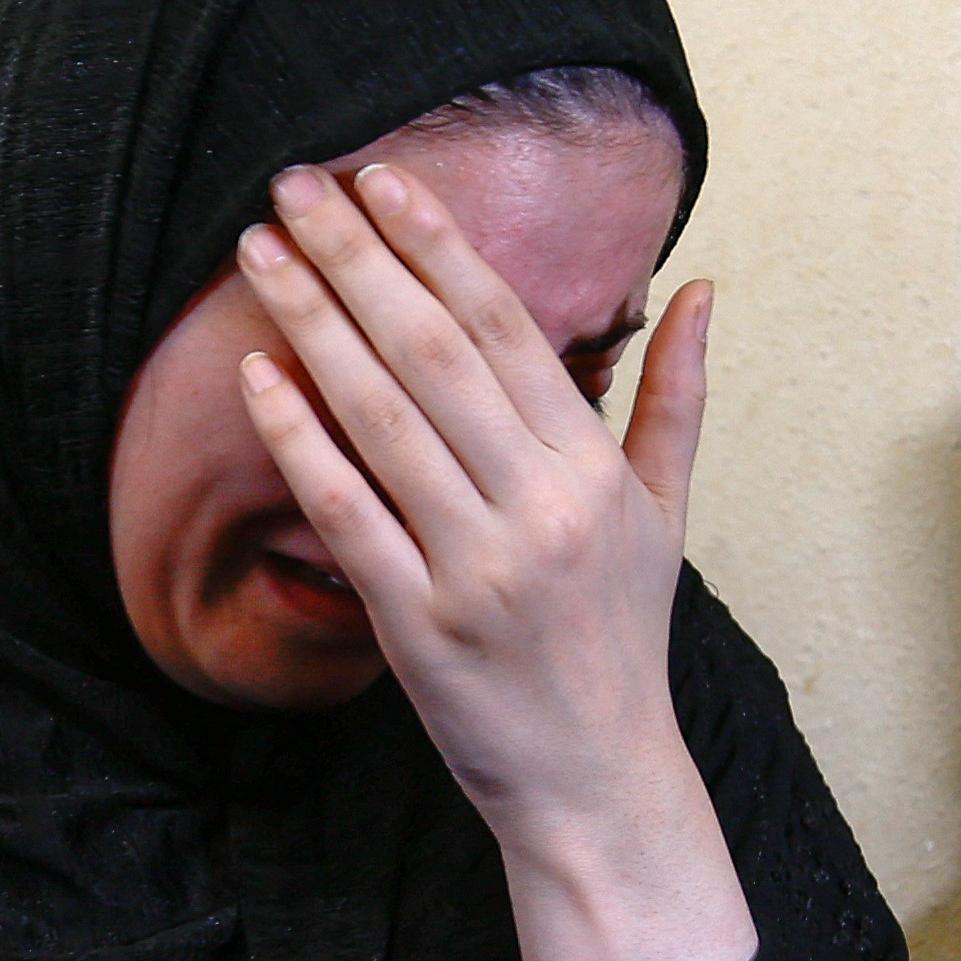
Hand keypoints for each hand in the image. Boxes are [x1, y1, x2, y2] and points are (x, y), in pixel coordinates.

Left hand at [234, 161, 755, 960]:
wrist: (598, 780)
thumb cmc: (622, 640)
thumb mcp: (664, 516)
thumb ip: (676, 398)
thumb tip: (702, 290)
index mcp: (595, 470)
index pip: (510, 328)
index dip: (440, 246)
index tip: (383, 180)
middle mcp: (541, 506)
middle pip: (435, 351)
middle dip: (359, 257)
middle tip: (296, 184)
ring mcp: (478, 564)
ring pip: (382, 416)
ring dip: (314, 322)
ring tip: (259, 251)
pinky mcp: (420, 623)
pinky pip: (348, 512)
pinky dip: (300, 439)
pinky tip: (258, 376)